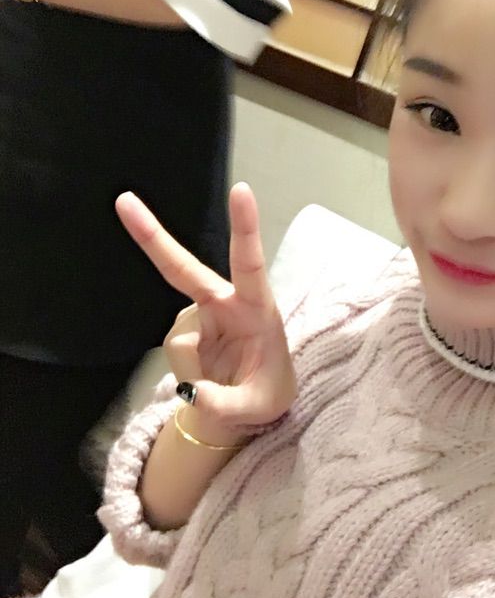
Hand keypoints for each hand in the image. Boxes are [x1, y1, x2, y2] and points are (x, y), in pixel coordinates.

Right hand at [115, 183, 296, 436]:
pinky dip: (186, 370)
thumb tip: (192, 393)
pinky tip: (208, 376)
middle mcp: (228, 304)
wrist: (250, 402)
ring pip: (178, 338)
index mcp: (258, 310)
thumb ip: (225, 404)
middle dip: (154, 238)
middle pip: (185, 270)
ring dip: (193, 367)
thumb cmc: (266, 394)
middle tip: (124, 201)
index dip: (243, 228)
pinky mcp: (187, 327)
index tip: (240, 190)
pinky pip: (174, 348)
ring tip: (222, 382)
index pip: (249, 265)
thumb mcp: (255, 407)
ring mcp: (203, 314)